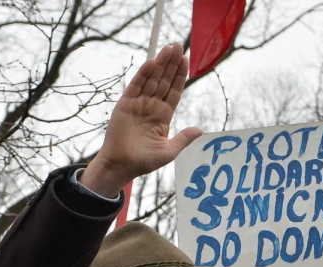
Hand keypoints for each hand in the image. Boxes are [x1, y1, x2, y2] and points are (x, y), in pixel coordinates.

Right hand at [80, 43, 201, 196]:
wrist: (121, 166)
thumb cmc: (144, 162)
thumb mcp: (169, 151)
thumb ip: (183, 139)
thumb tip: (200, 130)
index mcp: (163, 116)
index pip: (174, 91)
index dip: (180, 76)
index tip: (186, 60)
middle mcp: (151, 106)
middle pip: (164, 81)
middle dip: (171, 64)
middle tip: (178, 46)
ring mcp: (138, 104)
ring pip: (151, 80)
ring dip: (159, 64)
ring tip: (168, 48)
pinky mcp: (125, 104)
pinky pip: (136, 86)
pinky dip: (143, 74)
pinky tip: (151, 62)